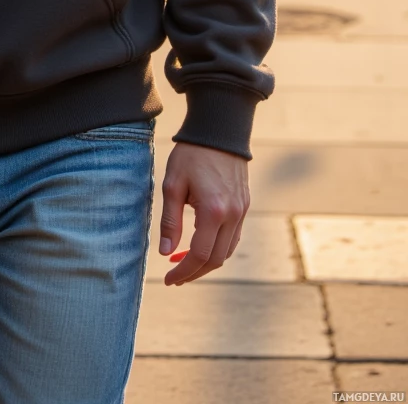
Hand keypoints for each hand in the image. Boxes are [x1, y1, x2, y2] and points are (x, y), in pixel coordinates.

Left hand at [158, 141, 249, 285]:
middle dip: (194, 272)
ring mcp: (242, 212)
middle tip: (175, 277)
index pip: (199, 254)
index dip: (183, 271)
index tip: (169, 279)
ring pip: (227, 251)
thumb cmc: (191, 155)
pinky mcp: (245, 206)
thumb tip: (166, 253)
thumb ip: (170, 220)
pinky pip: (233, 238)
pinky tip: (201, 245)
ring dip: (207, 262)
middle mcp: (233, 216)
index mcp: (213, 211)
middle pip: (216, 259)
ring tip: (184, 263)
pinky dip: (218, 248)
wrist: (219, 131)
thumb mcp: (173, 184)